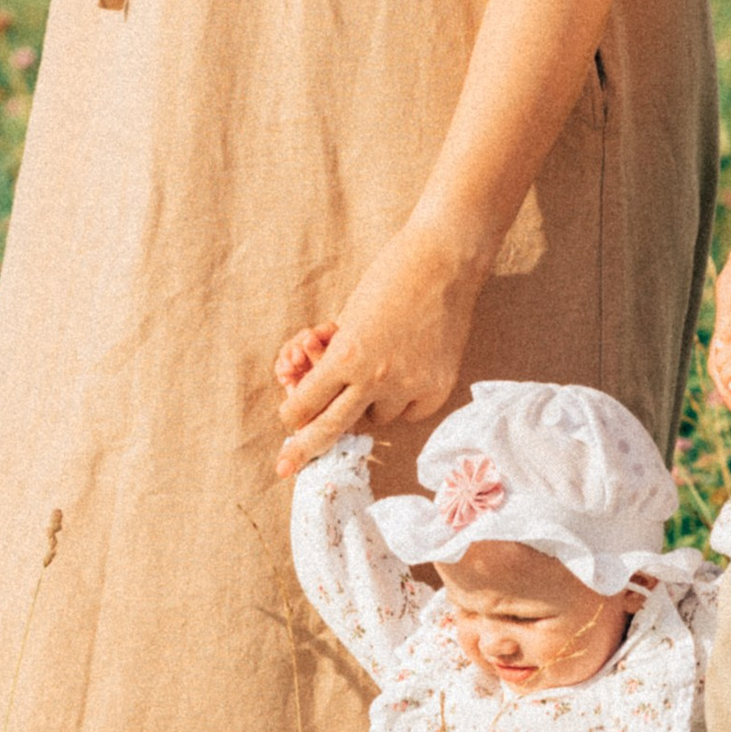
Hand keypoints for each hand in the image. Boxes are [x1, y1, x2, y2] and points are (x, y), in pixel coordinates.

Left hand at [273, 223, 485, 476]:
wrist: (445, 263)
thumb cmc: (390, 277)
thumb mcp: (350, 315)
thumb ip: (338, 355)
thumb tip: (324, 388)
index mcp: (346, 355)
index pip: (306, 403)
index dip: (292, 414)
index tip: (288, 420)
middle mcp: (375, 377)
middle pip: (331, 428)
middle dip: (304, 449)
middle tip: (284, 468)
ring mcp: (410, 386)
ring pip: (376, 420)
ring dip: (368, 407)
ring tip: (378, 374)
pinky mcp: (438, 388)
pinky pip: (410, 412)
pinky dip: (403, 402)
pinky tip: (406, 375)